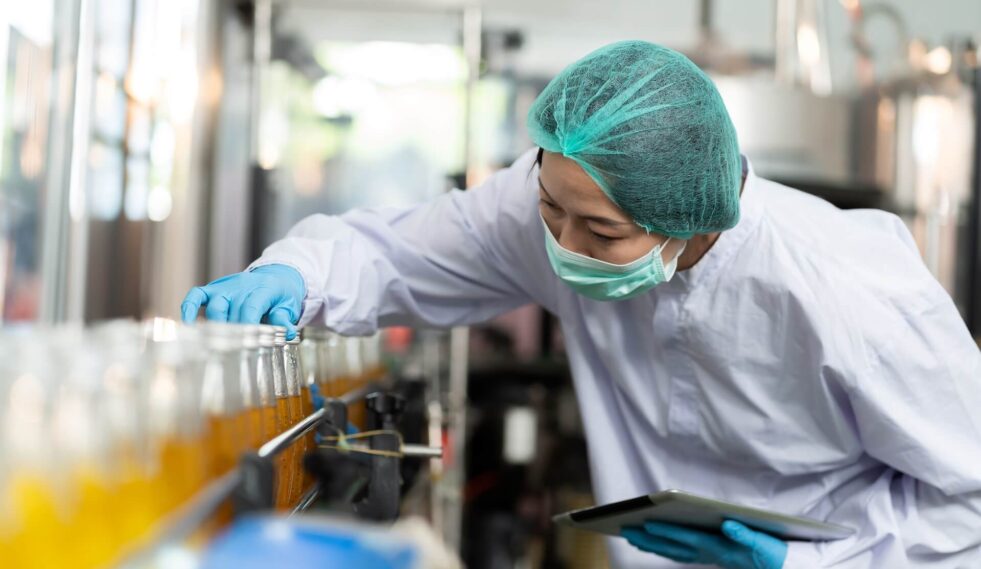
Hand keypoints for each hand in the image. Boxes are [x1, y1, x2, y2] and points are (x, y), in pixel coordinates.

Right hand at [181, 264, 304, 339]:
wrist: (276, 275)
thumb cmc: (282, 296)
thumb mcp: (289, 306)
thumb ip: (285, 319)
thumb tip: (288, 333)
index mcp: (263, 289)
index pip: (251, 308)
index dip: (248, 326)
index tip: (248, 345)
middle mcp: (242, 286)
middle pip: (232, 311)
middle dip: (232, 333)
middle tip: (233, 353)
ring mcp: (225, 287)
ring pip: (214, 307)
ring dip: (215, 327)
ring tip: (217, 346)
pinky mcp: (213, 289)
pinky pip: (196, 296)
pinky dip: (189, 308)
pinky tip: (188, 324)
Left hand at [621, 520, 786, 568]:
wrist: (779, 567)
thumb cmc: (771, 553)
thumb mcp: (763, 544)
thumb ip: (746, 536)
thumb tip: (728, 525)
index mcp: (720, 547)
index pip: (687, 538)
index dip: (666, 532)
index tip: (646, 524)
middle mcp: (710, 552)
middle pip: (674, 547)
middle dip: (650, 539)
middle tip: (626, 530)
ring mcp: (708, 555)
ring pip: (674, 551)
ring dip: (653, 545)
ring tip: (632, 536)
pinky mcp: (711, 554)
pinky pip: (682, 552)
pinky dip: (665, 548)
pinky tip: (654, 542)